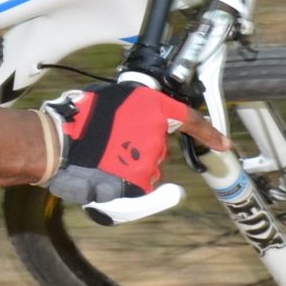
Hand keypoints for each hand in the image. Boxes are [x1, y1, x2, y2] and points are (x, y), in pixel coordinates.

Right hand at [40, 78, 226, 204]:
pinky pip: (141, 186)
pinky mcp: (139, 183)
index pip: (189, 120)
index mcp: (152, 107)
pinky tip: (107, 174)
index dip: (210, 133)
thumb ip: (138, 108)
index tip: (224, 144)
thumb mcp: (115, 99)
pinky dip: (126, 183)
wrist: (60, 144)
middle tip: (110, 142)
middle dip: (139, 147)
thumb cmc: (80, 119)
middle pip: (158, 147)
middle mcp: (157, 134)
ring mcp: (150, 160)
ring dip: (130, 164)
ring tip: (102, 156)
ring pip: (148, 166)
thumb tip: (144, 118)